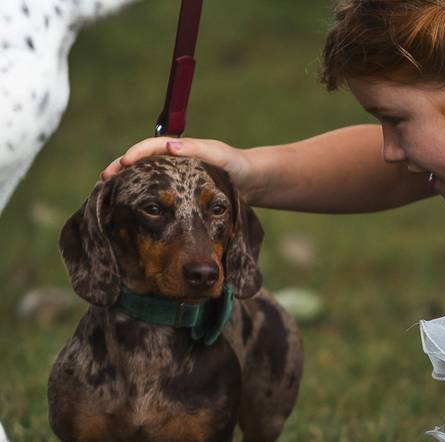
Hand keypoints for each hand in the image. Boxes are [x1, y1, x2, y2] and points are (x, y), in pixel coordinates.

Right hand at [100, 137, 256, 198]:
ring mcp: (174, 176)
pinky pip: (155, 192)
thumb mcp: (220, 155)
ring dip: (126, 182)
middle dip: (121, 167)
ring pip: (144, 176)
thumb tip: (169, 145)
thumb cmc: (236, 166)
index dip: (136, 153)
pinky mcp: (179, 193)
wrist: (253, 183)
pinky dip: (140, 196)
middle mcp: (173, 160)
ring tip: (109, 192)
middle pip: (141, 161)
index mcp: (181, 148)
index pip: (152, 146)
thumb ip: (198, 149)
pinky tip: (130, 207)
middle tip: (105, 179)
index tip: (124, 162)